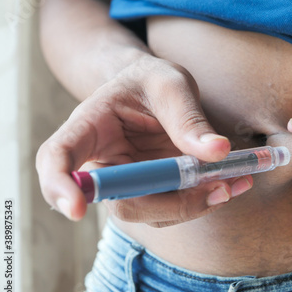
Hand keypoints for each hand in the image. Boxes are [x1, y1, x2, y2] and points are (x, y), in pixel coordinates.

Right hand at [36, 55, 252, 225]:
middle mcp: (103, 162)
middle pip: (119, 201)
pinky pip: (172, 208)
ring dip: (194, 205)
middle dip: (169, 203)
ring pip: (151, 212)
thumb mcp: (171, 84)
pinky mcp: (152, 190)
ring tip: (233, 183)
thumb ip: (188, 117)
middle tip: (217, 190)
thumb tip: (218, 152)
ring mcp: (128, 182)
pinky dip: (203, 201)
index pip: (58, 158)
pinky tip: (230, 184)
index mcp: (89, 126)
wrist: (156, 89)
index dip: (59, 187)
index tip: (74, 210)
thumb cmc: (152, 80)